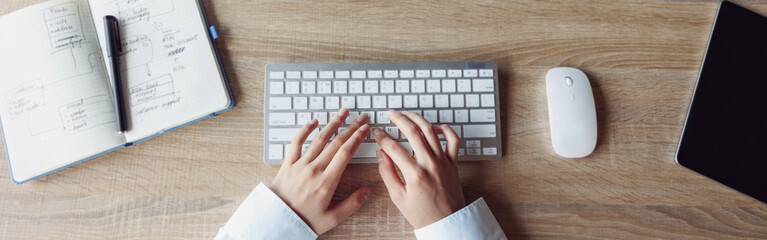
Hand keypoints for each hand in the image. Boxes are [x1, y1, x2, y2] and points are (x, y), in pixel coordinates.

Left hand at [270, 108, 371, 233]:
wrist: (277, 221)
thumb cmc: (304, 220)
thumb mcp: (332, 218)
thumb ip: (352, 204)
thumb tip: (368, 191)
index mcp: (327, 182)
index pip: (346, 153)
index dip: (357, 138)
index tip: (365, 129)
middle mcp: (314, 169)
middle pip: (336, 142)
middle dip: (351, 128)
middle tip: (361, 118)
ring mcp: (300, 165)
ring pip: (319, 139)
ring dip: (332, 124)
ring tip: (343, 113)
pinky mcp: (288, 164)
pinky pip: (297, 142)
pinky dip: (305, 130)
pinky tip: (314, 121)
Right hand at [373, 110, 465, 227]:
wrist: (447, 223)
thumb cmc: (423, 214)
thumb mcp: (398, 198)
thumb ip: (387, 174)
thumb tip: (381, 155)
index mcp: (414, 174)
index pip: (393, 147)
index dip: (382, 137)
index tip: (376, 132)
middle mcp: (430, 164)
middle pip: (412, 132)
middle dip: (399, 119)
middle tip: (391, 114)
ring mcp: (444, 161)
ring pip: (431, 131)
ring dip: (418, 119)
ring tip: (408, 114)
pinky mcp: (453, 163)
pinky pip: (453, 139)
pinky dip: (444, 129)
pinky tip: (433, 127)